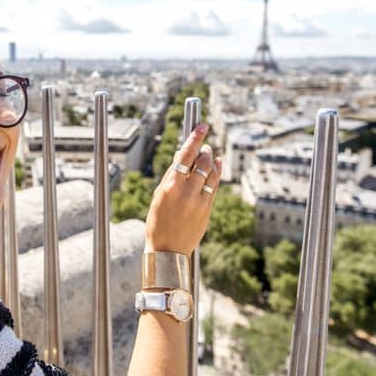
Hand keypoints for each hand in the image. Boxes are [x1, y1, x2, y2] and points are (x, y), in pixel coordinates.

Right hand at [144, 123, 220, 254]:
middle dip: (205, 150)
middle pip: (202, 163)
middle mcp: (187, 192)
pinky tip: (217, 166)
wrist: (167, 250)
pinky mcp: (208, 210)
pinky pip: (215, 186)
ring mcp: (199, 202)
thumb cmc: (158, 221)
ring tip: (210, 154)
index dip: (195, 138)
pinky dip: (217, 173)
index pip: (185, 156)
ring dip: (212, 161)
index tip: (202, 126)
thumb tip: (181, 156)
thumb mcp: (159, 196)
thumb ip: (171, 176)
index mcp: (170, 187)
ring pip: (212, 173)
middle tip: (205, 145)